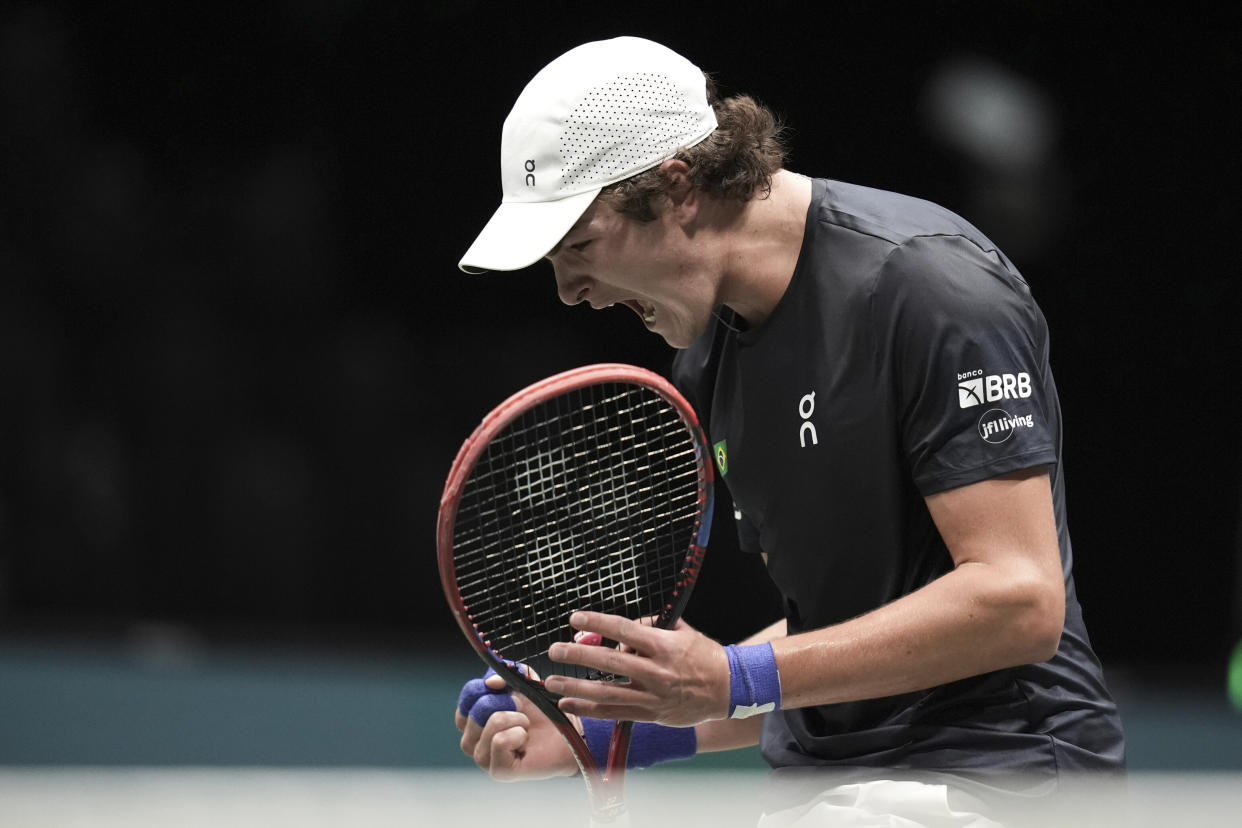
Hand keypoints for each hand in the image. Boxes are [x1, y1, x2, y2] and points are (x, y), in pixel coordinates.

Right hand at [454, 668, 580, 780]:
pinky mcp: (498, 771)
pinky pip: (500, 741)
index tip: (509, 691)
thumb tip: (490, 682)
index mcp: (473, 719)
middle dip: (506, 703)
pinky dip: (518, 735)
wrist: (567, 734)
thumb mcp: (524, 684)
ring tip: (525, 727)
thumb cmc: (542, 711)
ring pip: (491, 723)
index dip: (490, 688)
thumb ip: (506, 675)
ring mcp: (483, 758)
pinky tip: (525, 742)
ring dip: (516, 718)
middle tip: (522, 711)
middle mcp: (472, 740)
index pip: (468, 696)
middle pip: (477, 709)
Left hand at [544, 612, 728, 726]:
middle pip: (609, 661)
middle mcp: (655, 671)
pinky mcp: (651, 714)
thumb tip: (622, 628)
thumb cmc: (705, 656)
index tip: (575, 618)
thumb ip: (652, 625)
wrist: (729, 688)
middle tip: (555, 650)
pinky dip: (588, 710)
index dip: (596, 622)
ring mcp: (652, 696)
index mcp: (663, 645)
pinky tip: (569, 705)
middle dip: (578, 655)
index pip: (623, 629)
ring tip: (552, 682)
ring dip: (575, 687)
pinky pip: (614, 712)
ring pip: (606, 692)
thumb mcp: (682, 630)